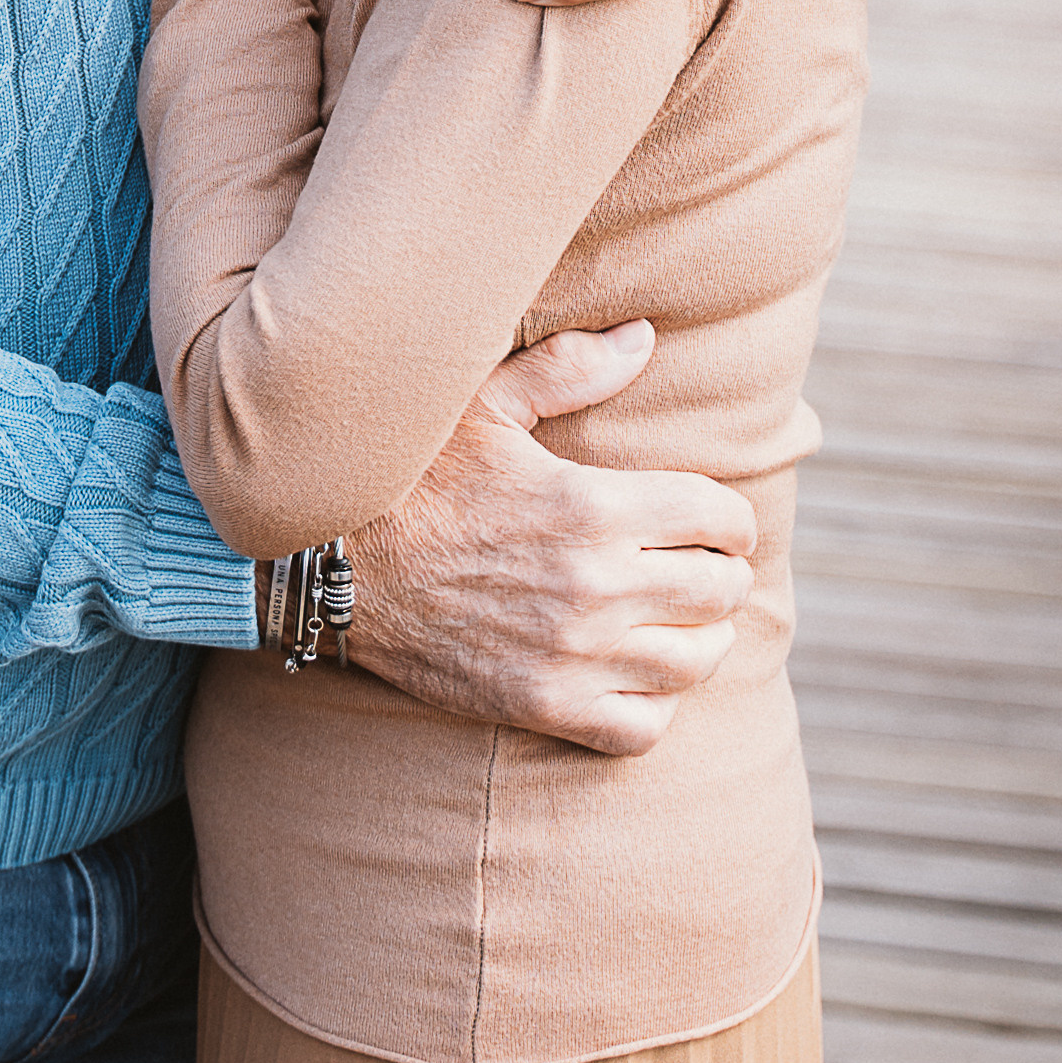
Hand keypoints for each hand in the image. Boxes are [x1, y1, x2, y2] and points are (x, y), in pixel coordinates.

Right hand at [346, 325, 757, 756]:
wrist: (332, 565)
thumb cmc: (409, 475)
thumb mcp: (481, 403)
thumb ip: (570, 368)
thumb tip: (645, 335)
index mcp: (592, 505)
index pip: (719, 517)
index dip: (730, 516)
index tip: (716, 519)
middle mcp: (595, 586)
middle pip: (721, 591)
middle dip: (722, 572)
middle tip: (701, 563)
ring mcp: (572, 655)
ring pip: (695, 660)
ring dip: (701, 635)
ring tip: (681, 616)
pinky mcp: (544, 706)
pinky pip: (644, 727)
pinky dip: (657, 703)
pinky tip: (637, 672)